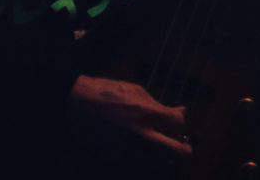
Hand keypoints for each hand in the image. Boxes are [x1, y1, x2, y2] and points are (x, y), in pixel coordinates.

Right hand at [59, 76, 190, 170]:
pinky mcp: (118, 164)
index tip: (175, 122)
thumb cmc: (106, 93)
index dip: (180, 122)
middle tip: (183, 145)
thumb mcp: (135, 91)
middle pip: (179, 153)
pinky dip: (145, 162)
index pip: (180, 124)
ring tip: (160, 149)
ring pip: (162, 166)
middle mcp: (143, 137)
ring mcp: (130, 153)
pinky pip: (140, 168)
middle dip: (184, 148)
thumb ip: (159, 104)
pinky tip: (140, 151)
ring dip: (165, 158)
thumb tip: (181, 111)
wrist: (75, 106)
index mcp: (148, 114)